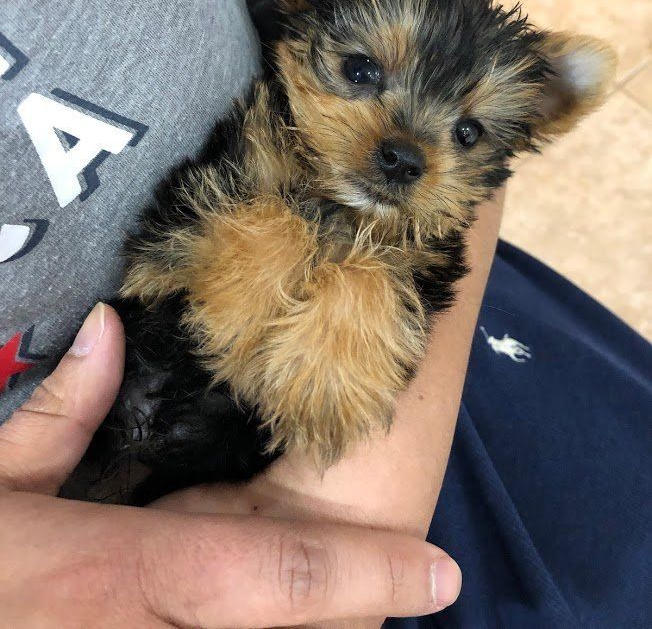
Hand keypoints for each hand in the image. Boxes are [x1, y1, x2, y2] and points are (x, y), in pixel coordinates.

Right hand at [0, 303, 460, 626]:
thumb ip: (60, 413)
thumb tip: (109, 328)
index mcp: (124, 572)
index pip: (276, 574)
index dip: (369, 574)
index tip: (442, 572)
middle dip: (360, 608)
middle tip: (417, 583)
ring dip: (320, 622)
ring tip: (365, 597)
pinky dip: (263, 628)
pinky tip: (267, 612)